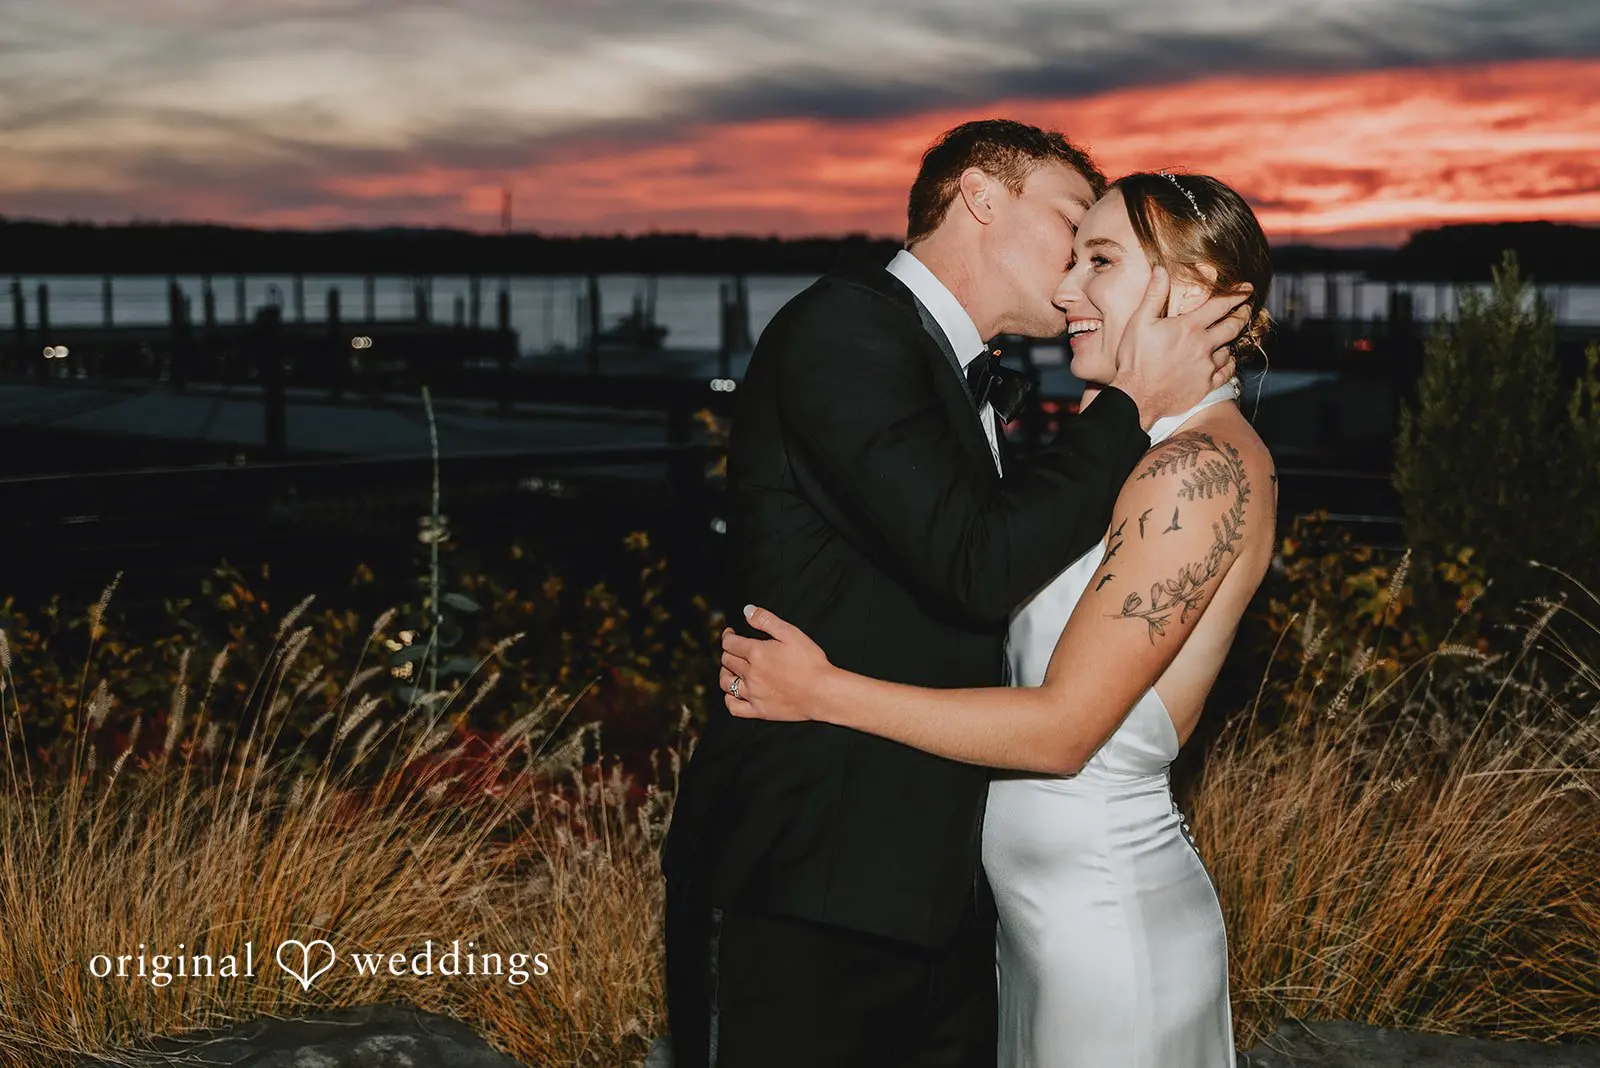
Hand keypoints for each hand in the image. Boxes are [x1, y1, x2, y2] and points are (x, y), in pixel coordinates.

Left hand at [719, 604, 832, 721]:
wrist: (822, 692)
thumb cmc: (811, 663)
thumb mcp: (791, 633)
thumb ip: (766, 620)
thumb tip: (748, 610)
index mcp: (756, 653)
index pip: (730, 643)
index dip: (728, 636)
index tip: (730, 634)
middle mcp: (750, 674)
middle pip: (727, 661)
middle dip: (728, 652)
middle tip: (735, 649)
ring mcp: (753, 694)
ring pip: (726, 682)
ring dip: (725, 673)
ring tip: (732, 669)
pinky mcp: (758, 710)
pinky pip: (733, 707)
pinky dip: (729, 699)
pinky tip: (734, 693)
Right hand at [1110, 267, 1249, 430]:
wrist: (1137, 398)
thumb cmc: (1135, 360)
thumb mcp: (1139, 322)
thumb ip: (1154, 295)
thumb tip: (1161, 270)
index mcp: (1189, 327)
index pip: (1220, 305)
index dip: (1236, 294)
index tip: (1246, 289)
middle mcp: (1204, 346)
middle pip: (1233, 326)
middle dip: (1242, 314)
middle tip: (1247, 308)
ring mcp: (1207, 367)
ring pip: (1229, 350)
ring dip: (1231, 341)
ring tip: (1231, 336)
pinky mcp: (1206, 385)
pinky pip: (1226, 372)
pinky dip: (1229, 364)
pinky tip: (1226, 360)